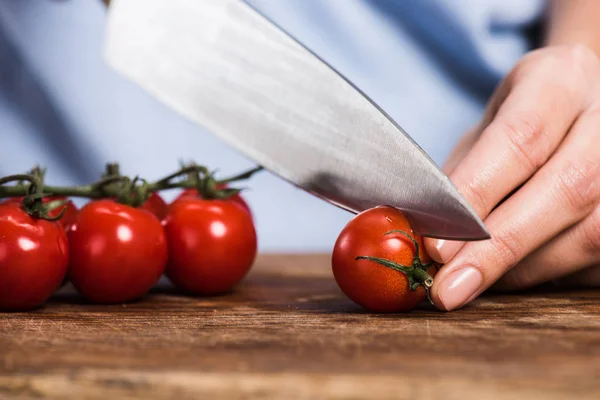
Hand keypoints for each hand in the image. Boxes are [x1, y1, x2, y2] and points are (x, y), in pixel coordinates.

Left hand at [423, 45, 599, 310]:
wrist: (585, 105)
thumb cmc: (523, 121)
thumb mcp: (488, 129)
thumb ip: (463, 176)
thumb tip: (423, 238)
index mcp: (559, 79)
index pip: (521, 137)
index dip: (478, 195)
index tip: (437, 246)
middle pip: (568, 188)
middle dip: (500, 248)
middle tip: (449, 288)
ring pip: (592, 233)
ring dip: (526, 270)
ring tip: (476, 282)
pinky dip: (554, 275)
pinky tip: (519, 274)